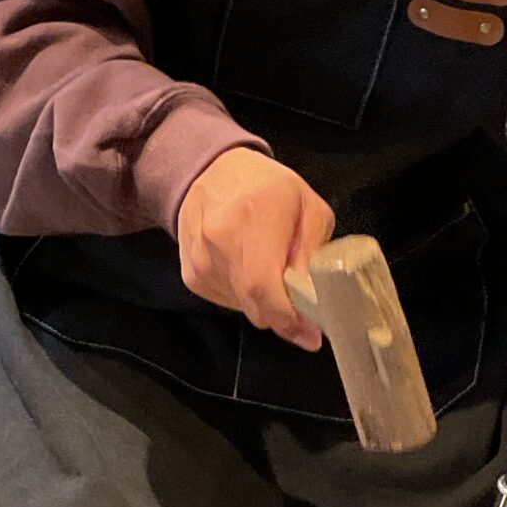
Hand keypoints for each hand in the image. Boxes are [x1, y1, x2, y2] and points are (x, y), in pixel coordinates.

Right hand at [176, 148, 335, 347]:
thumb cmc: (266, 187)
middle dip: (282, 313)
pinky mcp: (191, 276)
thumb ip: (314, 251)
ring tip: (267, 267)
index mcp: (255, 216)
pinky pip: (227, 302)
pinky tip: (246, 266)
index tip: (309, 332)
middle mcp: (220, 240)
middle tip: (298, 299)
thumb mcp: (308, 206)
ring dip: (262, 301)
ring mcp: (200, 260)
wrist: (210, 173)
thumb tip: (313, 299)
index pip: (264, 285)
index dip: (287, 318)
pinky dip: (243, 294)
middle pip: (254, 305)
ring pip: (243, 308)